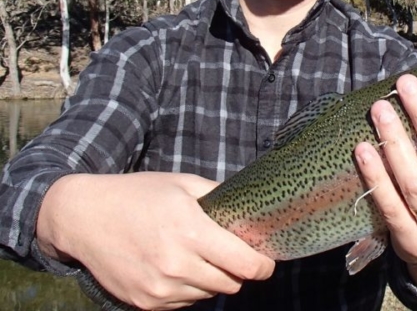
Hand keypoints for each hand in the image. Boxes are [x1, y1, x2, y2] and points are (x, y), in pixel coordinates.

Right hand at [37, 172, 274, 309]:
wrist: (85, 217)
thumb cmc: (138, 195)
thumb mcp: (182, 184)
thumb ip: (219, 195)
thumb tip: (249, 206)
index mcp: (191, 232)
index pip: (245, 265)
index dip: (262, 264)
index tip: (266, 259)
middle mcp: (177, 265)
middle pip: (231, 284)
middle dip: (238, 270)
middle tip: (228, 252)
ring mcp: (160, 288)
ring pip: (209, 294)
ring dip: (212, 279)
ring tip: (197, 255)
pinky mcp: (146, 303)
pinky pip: (185, 303)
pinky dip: (189, 288)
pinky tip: (175, 266)